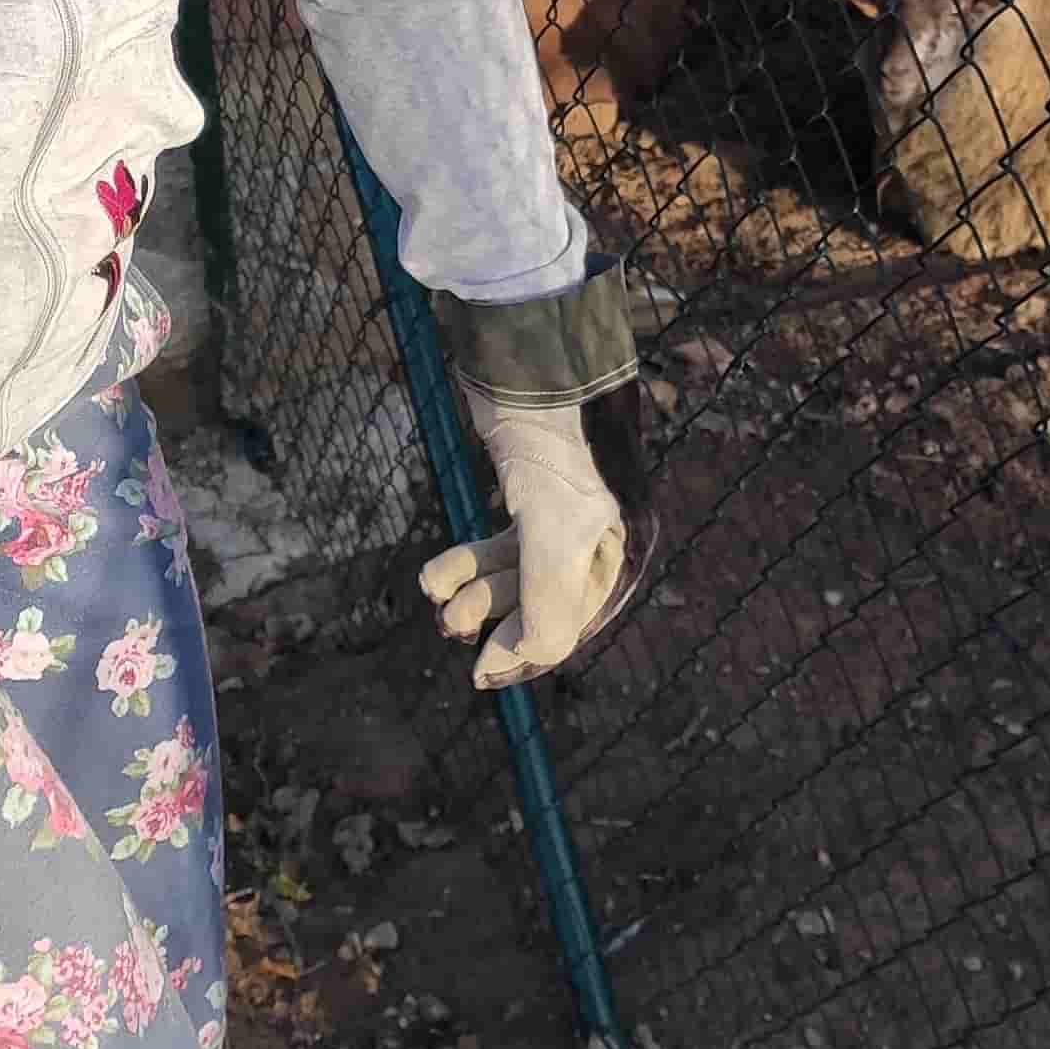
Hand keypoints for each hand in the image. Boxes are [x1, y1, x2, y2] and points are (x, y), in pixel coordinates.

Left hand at [420, 380, 643, 688]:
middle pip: (537, 604)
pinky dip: (463, 564)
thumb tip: (526, 660)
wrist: (524, 373)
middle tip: (451, 624)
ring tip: (438, 595)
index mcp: (613, 555)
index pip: (571, 625)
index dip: (526, 653)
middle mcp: (590, 543)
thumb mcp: (551, 534)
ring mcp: (556, 522)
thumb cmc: (551, 451)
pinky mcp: (524, 500)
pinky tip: (436, 573)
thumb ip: (545, 603)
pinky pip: (494, 551)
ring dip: (471, 593)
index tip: (482, 674)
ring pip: (511, 579)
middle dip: (492, 616)